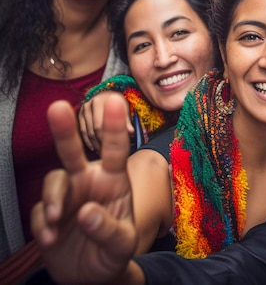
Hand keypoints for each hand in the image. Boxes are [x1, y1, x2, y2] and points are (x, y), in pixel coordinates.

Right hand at [31, 97, 140, 283]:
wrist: (93, 275)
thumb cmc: (115, 250)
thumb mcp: (123, 244)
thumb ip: (108, 228)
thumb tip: (86, 212)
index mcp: (114, 179)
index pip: (116, 150)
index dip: (114, 126)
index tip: (116, 101)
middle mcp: (89, 180)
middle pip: (73, 151)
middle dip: (65, 129)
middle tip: (57, 107)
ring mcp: (68, 195)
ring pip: (53, 181)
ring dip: (54, 198)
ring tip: (57, 222)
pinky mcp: (49, 214)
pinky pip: (41, 212)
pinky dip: (44, 225)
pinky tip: (52, 239)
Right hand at [79, 91, 132, 153]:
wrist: (110, 92)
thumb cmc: (121, 101)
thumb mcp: (125, 107)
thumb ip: (127, 120)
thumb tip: (131, 132)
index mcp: (99, 101)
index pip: (99, 126)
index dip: (105, 140)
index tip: (112, 150)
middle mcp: (88, 105)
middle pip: (92, 130)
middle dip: (100, 143)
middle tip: (107, 155)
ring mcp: (83, 110)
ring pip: (86, 132)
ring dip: (94, 144)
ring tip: (102, 153)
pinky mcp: (80, 114)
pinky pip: (83, 131)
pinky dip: (88, 141)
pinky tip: (94, 148)